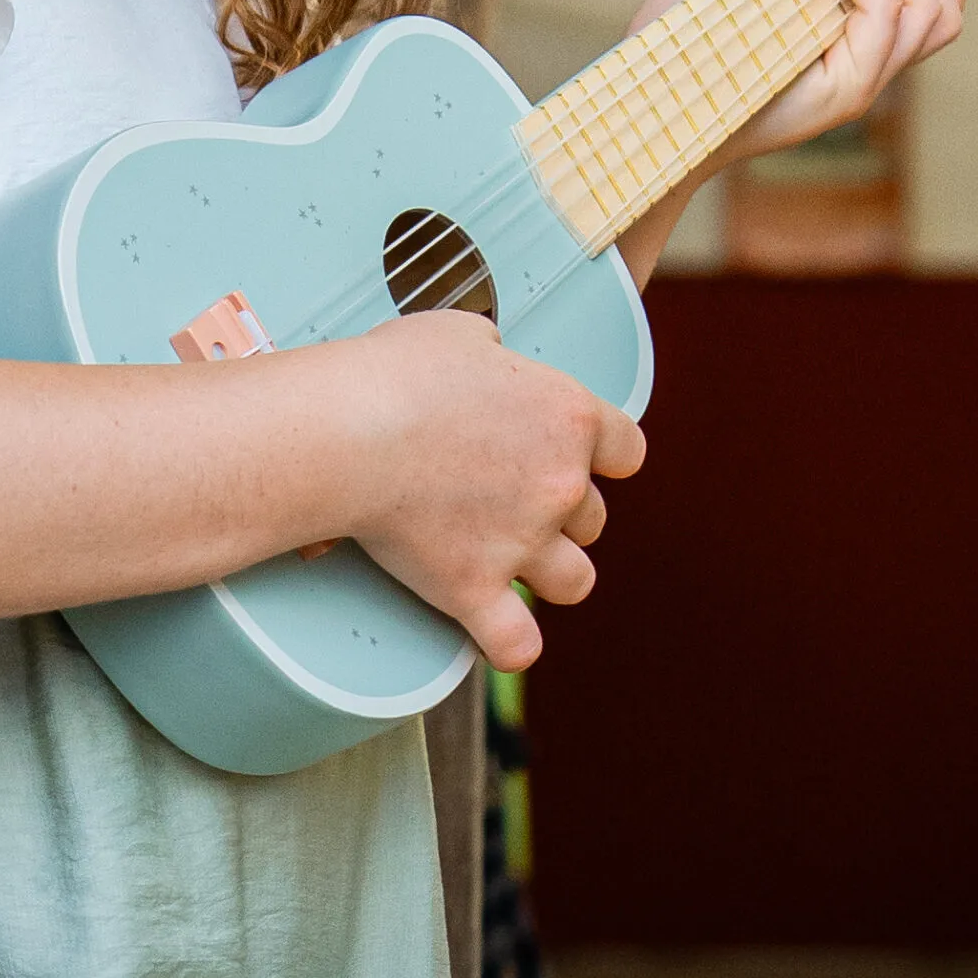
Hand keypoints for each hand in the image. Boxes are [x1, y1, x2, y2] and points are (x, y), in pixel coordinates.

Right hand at [337, 309, 644, 670]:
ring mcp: (522, 542)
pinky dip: (507, 641)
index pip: (628, 450)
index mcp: (568, 417)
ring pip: (573, 582)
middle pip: (595, 519)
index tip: (580, 458)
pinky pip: (516, 643)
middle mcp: (560, 484)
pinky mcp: (475, 588)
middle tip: (512, 498)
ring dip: (547, 573)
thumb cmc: (398, 373)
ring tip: (510, 558)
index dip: (604, 456)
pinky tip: (493, 628)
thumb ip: (496, 355)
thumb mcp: (463, 333)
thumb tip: (492, 362)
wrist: (349, 428)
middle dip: (560, 513)